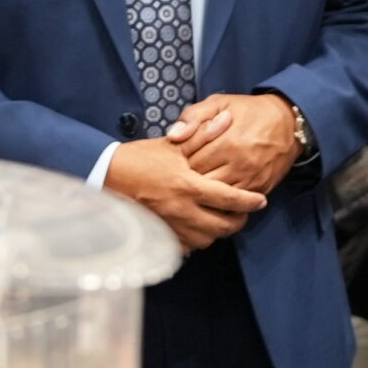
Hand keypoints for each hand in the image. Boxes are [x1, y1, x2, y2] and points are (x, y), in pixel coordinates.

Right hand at [105, 138, 268, 251]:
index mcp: (188, 186)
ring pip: (207, 240)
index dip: (249, 201)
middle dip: (238, 220)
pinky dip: (196, 240)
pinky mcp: (160, 235)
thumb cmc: (139, 158)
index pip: (229, 199)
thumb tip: (225, 121)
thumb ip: (201, 134)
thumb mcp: (172, 144)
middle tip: (242, 212)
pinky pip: (186, 247)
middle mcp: (183, 210)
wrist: (106, 176)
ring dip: (217, 231)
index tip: (260, 201)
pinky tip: (196, 228)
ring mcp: (171, 226)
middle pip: (223, 226)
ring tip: (220, 219)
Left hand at [166, 93, 301, 195]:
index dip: (179, 162)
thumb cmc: (249, 111)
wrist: (289, 123)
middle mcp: (239, 163)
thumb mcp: (219, 103)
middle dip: (188, 180)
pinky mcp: (260, 189)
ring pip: (217, 197)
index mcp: (227, 141)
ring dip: (204, 193)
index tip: (175, 159)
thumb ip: (193, 117)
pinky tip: (213, 196)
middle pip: (201, 182)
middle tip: (180, 176)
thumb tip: (172, 137)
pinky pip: (235, 204)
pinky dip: (222, 202)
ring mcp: (251, 179)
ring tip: (193, 187)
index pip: (190, 161)